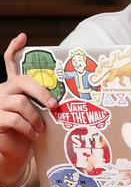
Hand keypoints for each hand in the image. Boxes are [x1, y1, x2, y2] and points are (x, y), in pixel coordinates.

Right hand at [0, 33, 54, 186]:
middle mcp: (2, 90)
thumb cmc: (31, 127)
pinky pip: (14, 119)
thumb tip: (68, 98)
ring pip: (20, 102)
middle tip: (54, 104)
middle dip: (41, 92)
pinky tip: (34, 134)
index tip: (24, 36)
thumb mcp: (39, 111)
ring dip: (36, 116)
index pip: (10, 61)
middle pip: (22, 81)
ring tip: (42, 127)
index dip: (15, 48)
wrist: (14, 150)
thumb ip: (45, 100)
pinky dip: (28, 127)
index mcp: (14, 85)